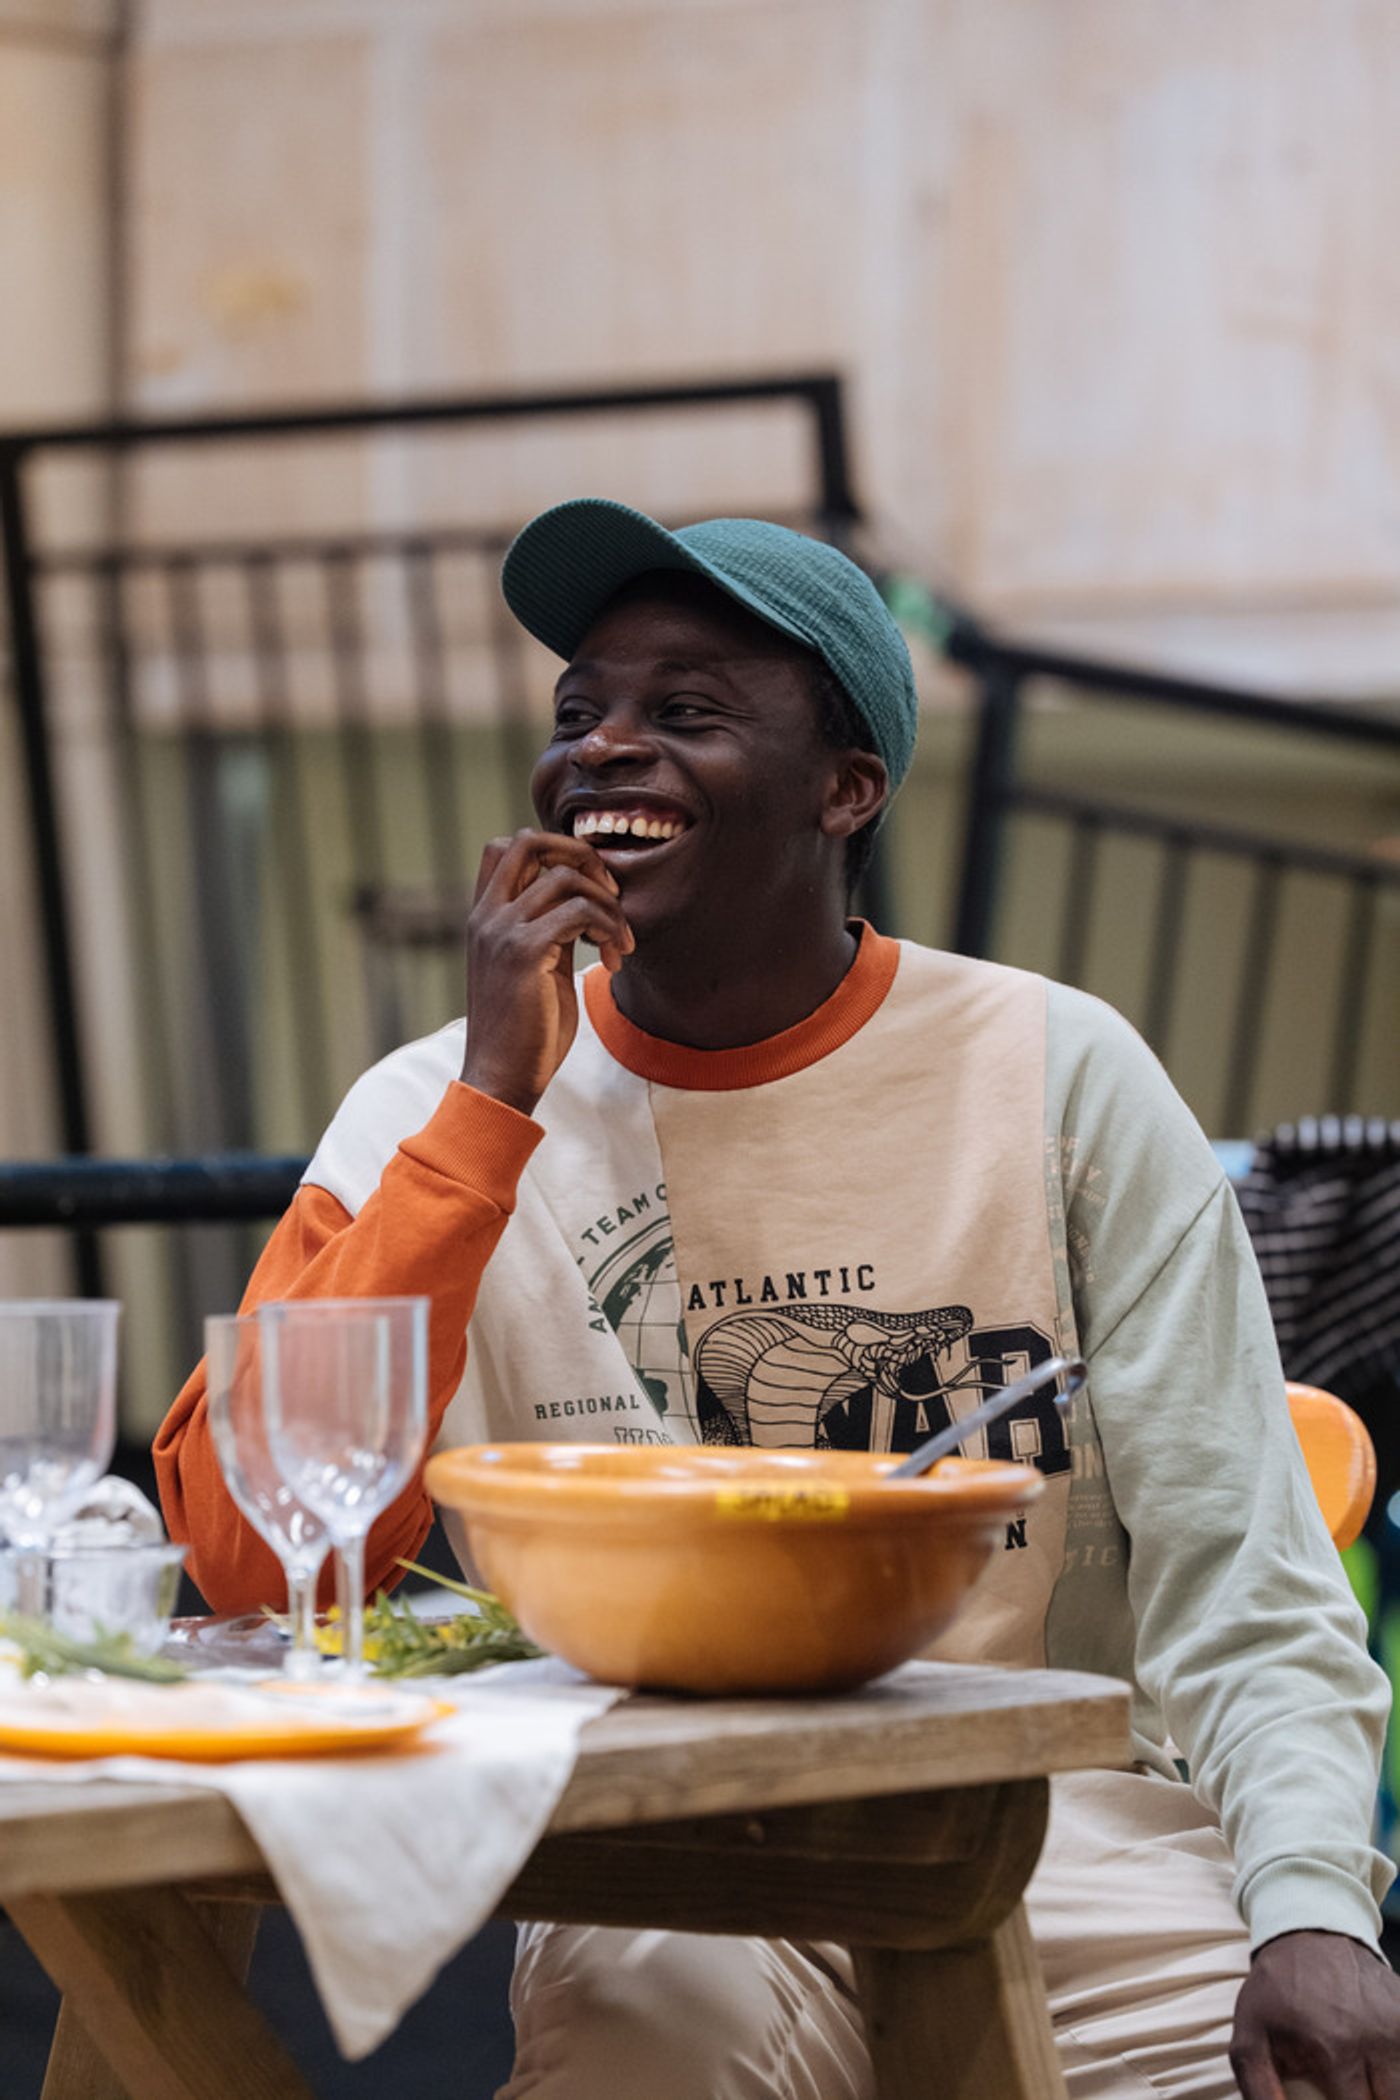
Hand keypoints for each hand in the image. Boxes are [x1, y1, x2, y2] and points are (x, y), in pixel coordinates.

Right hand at [460, 829, 632, 1115]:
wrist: (502, 1079)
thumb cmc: (525, 1033)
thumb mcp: (537, 969)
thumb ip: (552, 932)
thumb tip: (587, 907)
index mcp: (484, 917)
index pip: (507, 848)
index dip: (555, 852)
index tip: (589, 891)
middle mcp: (486, 916)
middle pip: (527, 840)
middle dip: (580, 855)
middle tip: (610, 895)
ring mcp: (501, 931)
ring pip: (565, 876)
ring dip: (607, 904)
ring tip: (620, 942)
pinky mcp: (524, 952)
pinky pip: (579, 912)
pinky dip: (610, 928)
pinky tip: (616, 959)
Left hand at [1230, 1929, 1399, 2097]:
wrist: (1309, 1932)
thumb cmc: (1277, 1989)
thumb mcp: (1250, 2036)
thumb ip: (1259, 2090)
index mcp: (1336, 2051)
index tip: (1332, 2096)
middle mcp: (1376, 2040)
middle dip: (1369, 2099)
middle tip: (1347, 2086)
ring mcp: (1398, 2025)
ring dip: (1385, 2086)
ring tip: (1359, 2075)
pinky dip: (1394, 2065)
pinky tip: (1373, 2056)